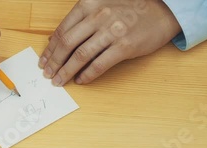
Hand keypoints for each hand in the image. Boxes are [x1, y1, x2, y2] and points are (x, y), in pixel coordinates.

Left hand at [39, 0, 181, 85]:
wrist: (163, 10)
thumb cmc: (130, 9)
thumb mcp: (101, 6)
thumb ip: (80, 20)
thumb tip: (54, 39)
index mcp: (89, 5)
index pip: (62, 30)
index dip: (50, 49)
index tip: (43, 60)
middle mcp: (98, 16)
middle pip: (67, 43)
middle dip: (54, 62)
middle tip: (48, 74)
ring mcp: (112, 31)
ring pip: (80, 55)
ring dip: (66, 71)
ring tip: (59, 80)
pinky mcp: (124, 47)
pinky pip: (99, 64)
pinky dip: (87, 75)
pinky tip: (81, 80)